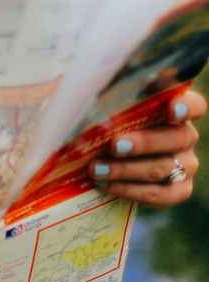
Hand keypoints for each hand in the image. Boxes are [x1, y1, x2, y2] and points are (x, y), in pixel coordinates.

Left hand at [89, 90, 205, 208]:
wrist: (105, 166)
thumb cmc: (104, 128)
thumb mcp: (105, 110)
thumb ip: (107, 98)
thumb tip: (87, 88)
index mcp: (175, 111)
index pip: (194, 105)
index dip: (186, 106)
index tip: (171, 107)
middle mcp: (185, 137)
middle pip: (176, 138)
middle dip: (143, 142)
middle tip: (114, 145)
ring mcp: (186, 166)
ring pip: (162, 168)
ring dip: (125, 169)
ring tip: (95, 169)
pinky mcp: (177, 191)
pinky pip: (157, 194)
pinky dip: (128, 190)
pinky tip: (105, 185)